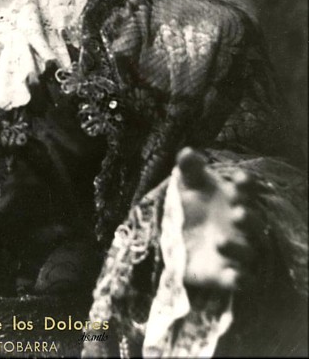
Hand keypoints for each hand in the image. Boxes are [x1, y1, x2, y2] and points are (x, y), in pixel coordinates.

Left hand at [176, 147, 254, 290]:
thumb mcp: (187, 185)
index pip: (246, 190)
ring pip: (249, 252)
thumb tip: (187, 152)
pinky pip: (241, 281)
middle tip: (238, 212)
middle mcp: (241, 227)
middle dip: (249, 217)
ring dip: (238, 247)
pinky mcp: (226, 275)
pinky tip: (234, 276)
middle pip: (255, 223)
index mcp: (234, 200)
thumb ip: (188, 168)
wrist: (178, 239)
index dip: (246, 185)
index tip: (239, 179)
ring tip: (219, 239)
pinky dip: (240, 280)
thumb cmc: (191, 205)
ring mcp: (236, 251)